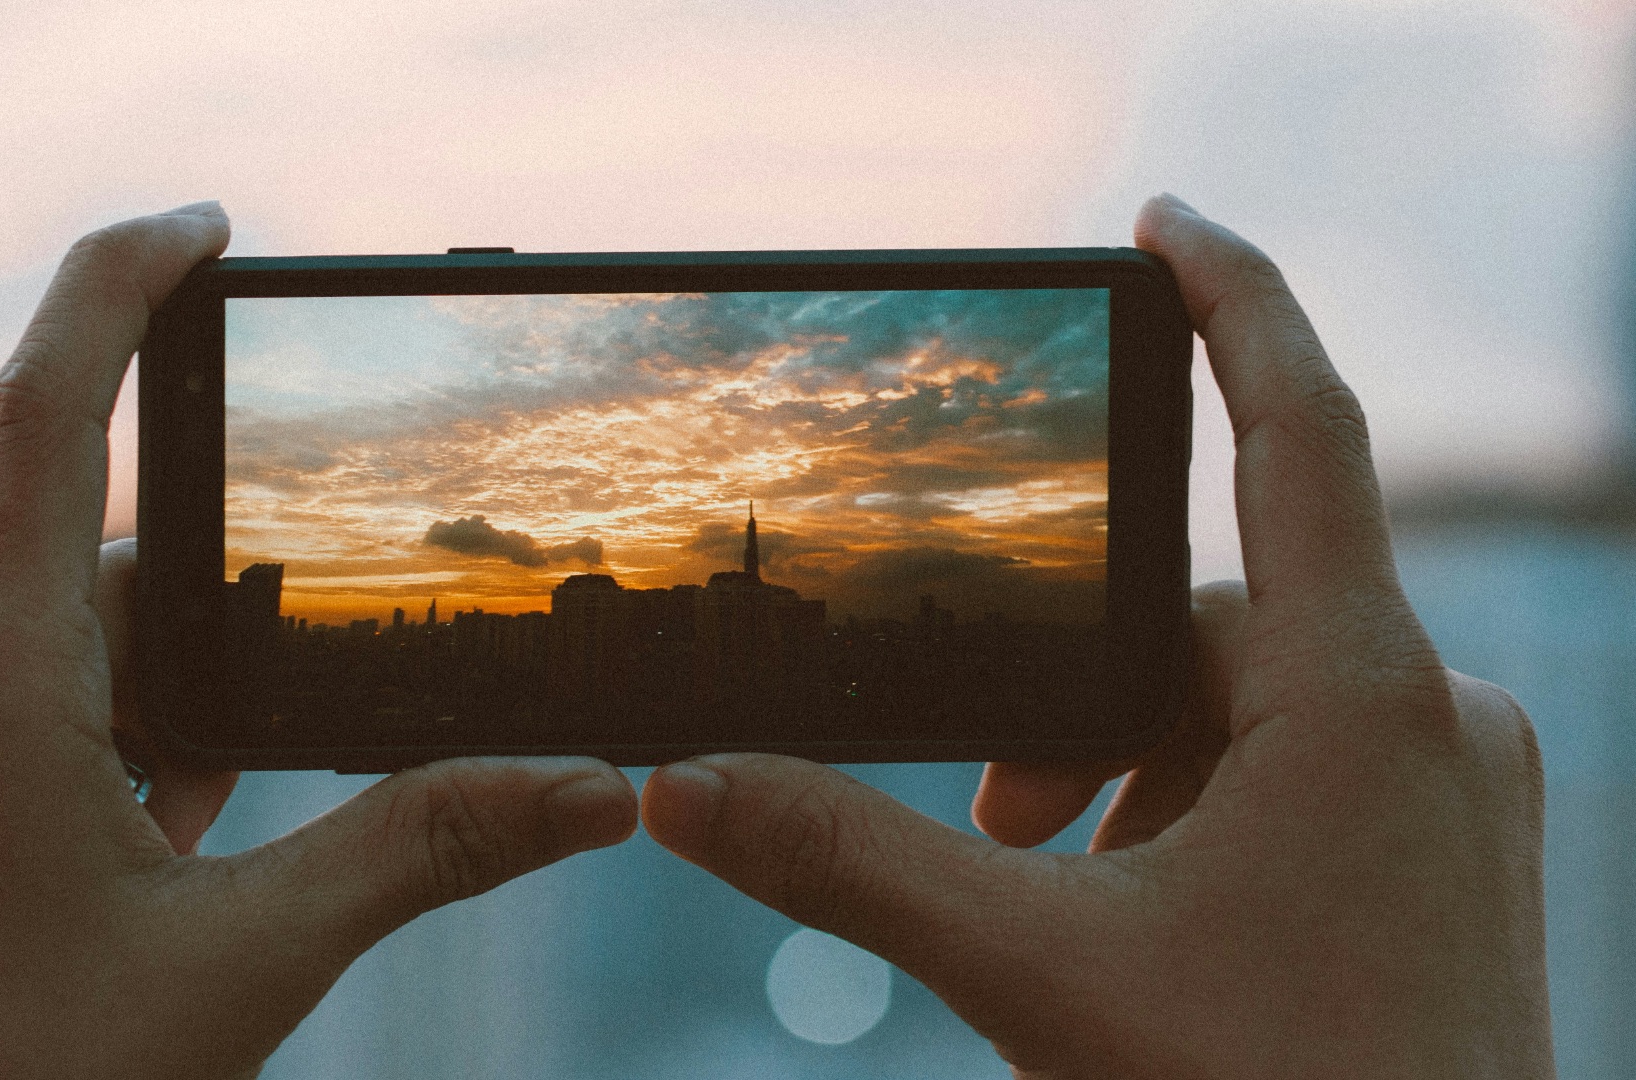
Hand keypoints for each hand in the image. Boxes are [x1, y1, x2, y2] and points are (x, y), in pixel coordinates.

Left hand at [0, 204, 638, 1079]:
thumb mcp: (245, 962)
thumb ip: (423, 849)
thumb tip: (592, 790)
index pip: (39, 415)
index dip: (115, 286)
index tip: (203, 228)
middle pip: (96, 570)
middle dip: (214, 624)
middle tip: (298, 711)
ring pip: (55, 655)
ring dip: (157, 710)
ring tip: (201, 844)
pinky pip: (1, 717)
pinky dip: (97, 753)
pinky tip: (141, 860)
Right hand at [640, 196, 1552, 1077]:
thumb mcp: (1043, 978)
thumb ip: (854, 867)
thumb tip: (682, 788)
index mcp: (1362, 698)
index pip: (1301, 429)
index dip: (1235, 299)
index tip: (1162, 221)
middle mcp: (1432, 719)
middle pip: (1206, 627)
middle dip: (1075, 707)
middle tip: (992, 827)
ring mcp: (1446, 792)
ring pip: (1243, 715)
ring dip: (1129, 782)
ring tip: (1059, 903)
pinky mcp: (1437, 854)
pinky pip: (1294, 778)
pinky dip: (1195, 821)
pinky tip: (1143, 932)